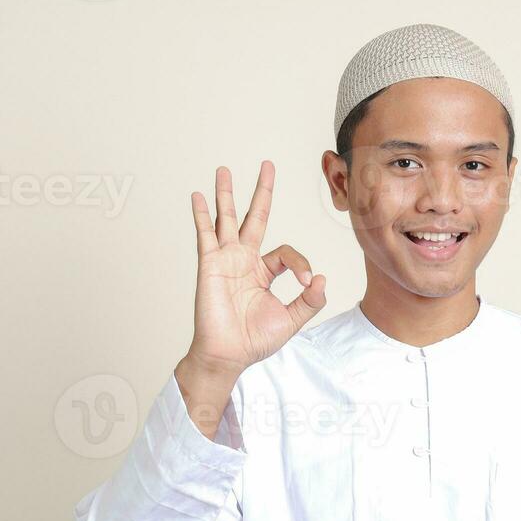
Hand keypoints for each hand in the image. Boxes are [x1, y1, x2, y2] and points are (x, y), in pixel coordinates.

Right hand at [187, 161, 327, 372]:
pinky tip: (198, 196)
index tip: (306, 282)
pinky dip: (202, 215)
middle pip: (255, 217)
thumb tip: (321, 278)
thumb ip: (310, 300)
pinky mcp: (210, 264)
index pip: (287, 252)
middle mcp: (244, 260)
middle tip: (267, 165)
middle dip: (261, 191)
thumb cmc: (255, 340)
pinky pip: (205, 234)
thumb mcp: (291, 320)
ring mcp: (226, 260)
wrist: (229, 354)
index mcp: (263, 272)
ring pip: (227, 219)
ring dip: (226, 194)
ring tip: (224, 169)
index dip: (301, 263)